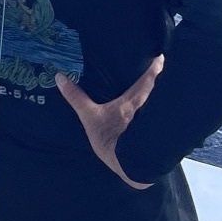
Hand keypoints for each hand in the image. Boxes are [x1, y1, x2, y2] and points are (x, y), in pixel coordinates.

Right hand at [55, 56, 163, 189]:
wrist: (129, 167)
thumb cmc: (111, 140)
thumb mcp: (90, 118)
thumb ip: (77, 97)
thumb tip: (60, 76)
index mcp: (135, 100)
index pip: (151, 77)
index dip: (157, 64)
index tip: (160, 53)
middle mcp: (149, 108)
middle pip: (161, 88)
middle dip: (161, 78)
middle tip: (159, 68)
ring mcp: (153, 121)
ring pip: (160, 103)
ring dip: (160, 95)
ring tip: (156, 89)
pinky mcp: (155, 134)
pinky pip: (158, 117)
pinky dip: (158, 111)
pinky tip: (152, 114)